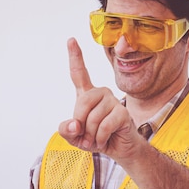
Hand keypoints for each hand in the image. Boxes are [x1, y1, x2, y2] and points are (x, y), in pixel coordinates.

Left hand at [58, 38, 142, 160]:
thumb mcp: (74, 136)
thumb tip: (74, 125)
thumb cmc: (95, 138)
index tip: (71, 39)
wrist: (118, 149)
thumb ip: (66, 130)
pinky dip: (100, 138)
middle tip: (86, 136)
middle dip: (80, 124)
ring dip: (91, 135)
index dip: (75, 56)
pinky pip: (104, 126)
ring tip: (96, 139)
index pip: (79, 73)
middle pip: (81, 103)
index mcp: (87, 94)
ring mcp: (113, 100)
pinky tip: (105, 140)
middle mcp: (101, 93)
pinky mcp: (123, 112)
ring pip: (92, 118)